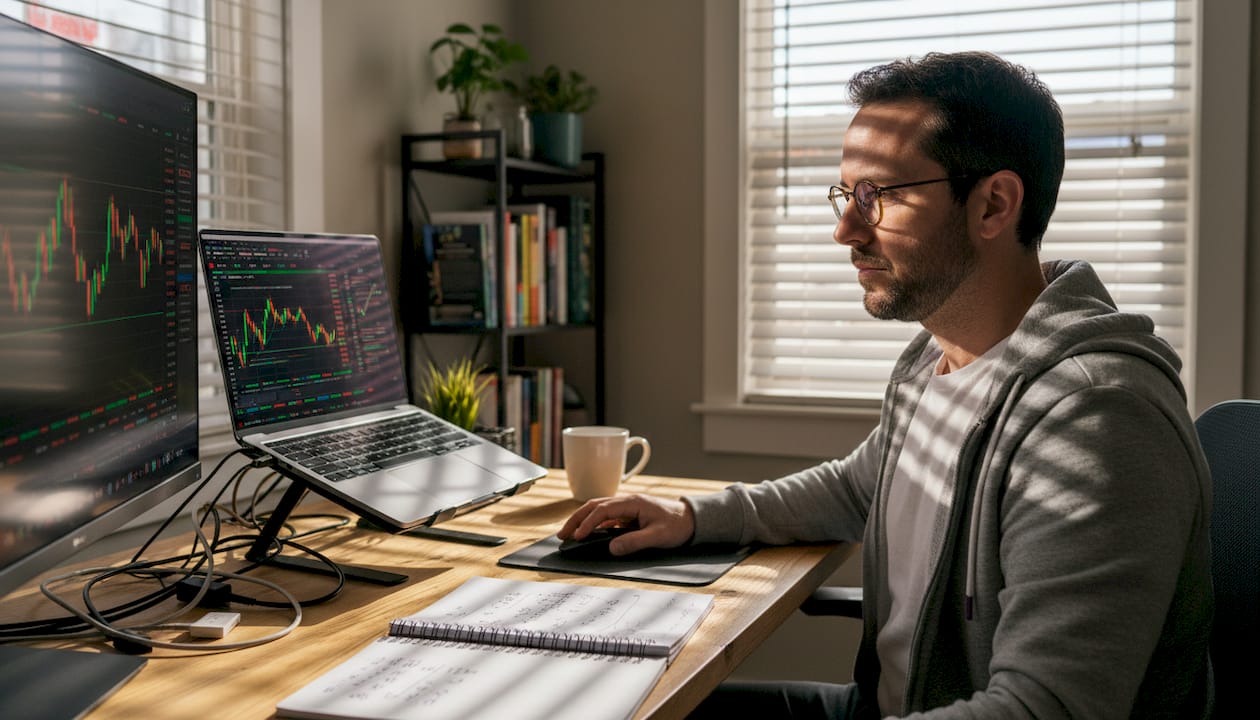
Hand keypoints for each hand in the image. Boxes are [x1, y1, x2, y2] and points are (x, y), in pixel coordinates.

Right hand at [558, 494, 694, 555]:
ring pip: (598, 510)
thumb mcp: (658, 536)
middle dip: (576, 519)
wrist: (691, 519)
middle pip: (594, 506)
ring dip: (582, 520)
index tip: (578, 536)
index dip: (588, 522)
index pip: (603, 509)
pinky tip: (585, 533)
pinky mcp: (627, 515)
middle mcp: (626, 502)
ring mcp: (626, 507)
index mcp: (633, 502)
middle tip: (562, 534)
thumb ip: (635, 542)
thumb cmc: (677, 525)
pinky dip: (592, 524)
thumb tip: (612, 548)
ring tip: (568, 534)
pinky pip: (605, 517)